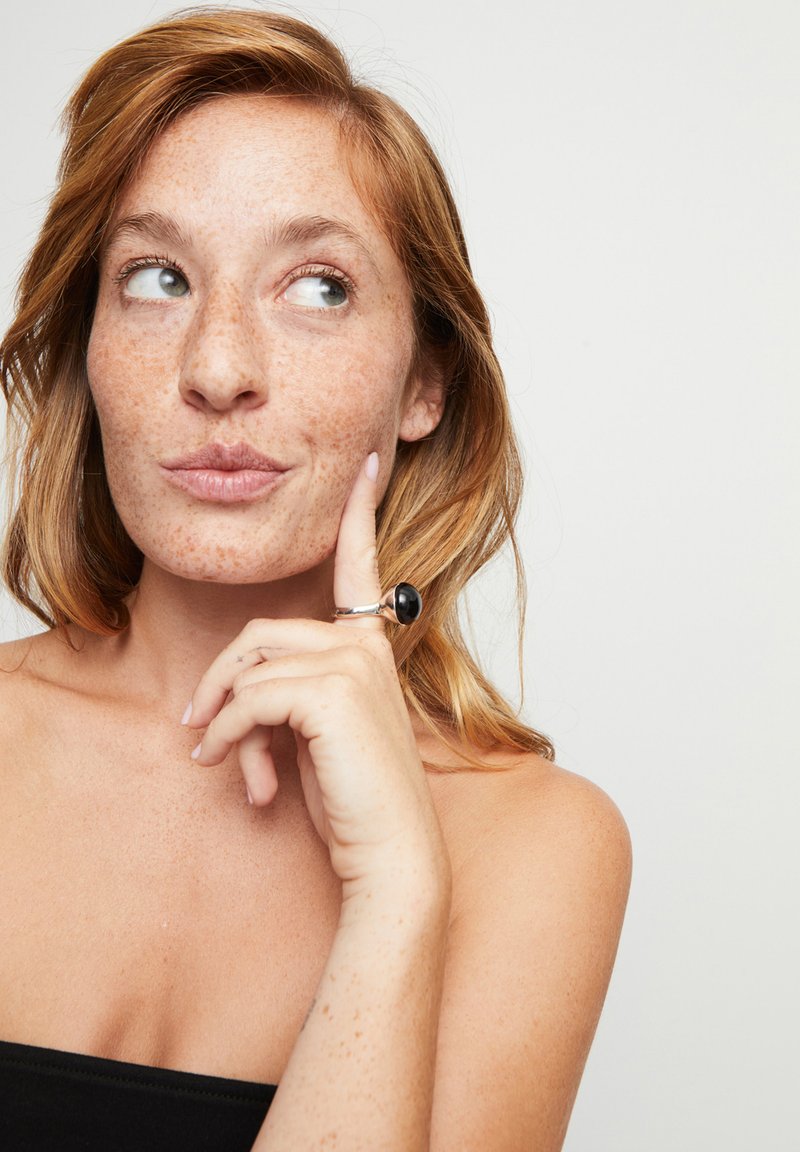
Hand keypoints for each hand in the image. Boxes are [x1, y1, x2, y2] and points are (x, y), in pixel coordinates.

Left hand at [183, 453, 449, 900]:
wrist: (391, 853)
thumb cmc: (355, 799)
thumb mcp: (316, 736)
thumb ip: (287, 694)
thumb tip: (230, 696)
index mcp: (369, 649)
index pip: (361, 567)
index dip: (357, 513)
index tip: (362, 464)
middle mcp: (365, 646)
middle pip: (262, 631)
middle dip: (220, 680)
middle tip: (196, 728)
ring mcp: (353, 665)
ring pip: (250, 664)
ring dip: (220, 715)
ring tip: (218, 759)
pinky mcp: (333, 692)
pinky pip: (249, 697)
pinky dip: (226, 733)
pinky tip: (228, 767)